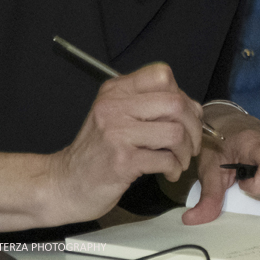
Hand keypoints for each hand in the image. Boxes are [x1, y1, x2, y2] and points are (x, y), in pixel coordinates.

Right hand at [46, 63, 202, 222]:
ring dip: (185, 151)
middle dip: (193, 126)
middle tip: (190, 143)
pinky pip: (166, 159)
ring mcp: (117, 133)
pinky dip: (175, 168)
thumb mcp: (116, 116)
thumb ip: (149, 106)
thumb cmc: (97, 152)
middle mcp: (114, 107)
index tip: (184, 117)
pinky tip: (169, 172)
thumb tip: (193, 108)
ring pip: (175, 132)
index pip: (162, 75)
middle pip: (175, 103)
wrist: (65, 184)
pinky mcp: (122, 161)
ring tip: (179, 161)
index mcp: (116, 90)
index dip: (183, 96)